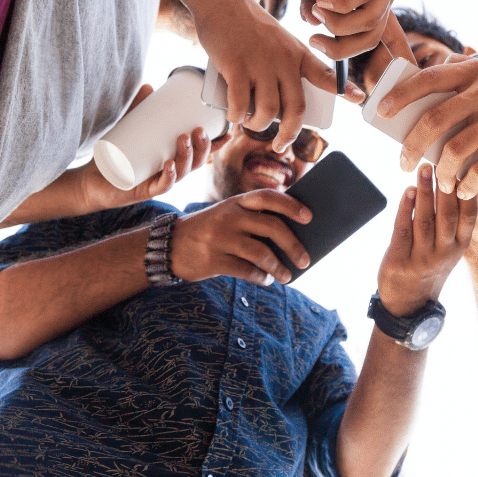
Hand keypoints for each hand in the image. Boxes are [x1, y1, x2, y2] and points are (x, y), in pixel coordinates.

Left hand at [78, 86, 211, 211]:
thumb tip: (149, 85)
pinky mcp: (145, 191)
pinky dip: (169, 176)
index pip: (201, 153)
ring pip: (183, 173)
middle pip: (196, 162)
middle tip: (197, 129)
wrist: (94, 181)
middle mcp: (172, 172)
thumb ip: (139, 108)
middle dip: (202, 146)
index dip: (216, 145)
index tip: (228, 132)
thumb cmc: (117, 156)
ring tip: (184, 139)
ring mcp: (160, 182)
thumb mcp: (130, 129)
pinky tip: (169, 165)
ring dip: (187, 156)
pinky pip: (162, 186)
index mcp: (175, 159)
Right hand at [170, 188, 312, 284]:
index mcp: (235, 202)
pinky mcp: (212, 260)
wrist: (168, 245)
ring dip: (279, 267)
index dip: (290, 205)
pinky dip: (260, 277)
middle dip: (293, 244)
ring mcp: (219, 238)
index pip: (268, 197)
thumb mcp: (226, 215)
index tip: (309, 217)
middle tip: (305, 259)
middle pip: (271, 226)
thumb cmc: (208, 231)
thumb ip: (251, 220)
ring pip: (260, 252)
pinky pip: (245, 270)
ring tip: (287, 276)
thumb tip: (290, 239)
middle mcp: (228, 216)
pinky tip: (266, 280)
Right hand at [196, 0, 363, 150]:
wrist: (222, 1)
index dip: (343, 88)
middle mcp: (284, 60)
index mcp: (297, 53)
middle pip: (295, 107)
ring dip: (259, 125)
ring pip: (269, 110)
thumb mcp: (278, 40)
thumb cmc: (248, 25)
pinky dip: (237, 116)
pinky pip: (241, 103)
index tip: (358, 99)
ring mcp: (260, 64)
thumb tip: (275, 105)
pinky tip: (234, 116)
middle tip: (281, 145)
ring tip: (251, 123)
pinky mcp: (236, 66)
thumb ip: (283, 67)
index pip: (325, 74)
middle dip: (290, 133)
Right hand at [300, 0, 400, 60]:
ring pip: (369, 19)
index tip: (329, 62)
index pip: (374, 42)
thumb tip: (312, 26)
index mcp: (372, 4)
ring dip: (339, 22)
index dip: (355, 59)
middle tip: (315, 41)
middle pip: (371, 37)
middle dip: (341, 47)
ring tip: (317, 10)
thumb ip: (314, 8)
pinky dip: (342, 1)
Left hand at [377, 164, 476, 316]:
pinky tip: (407, 191)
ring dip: (424, 192)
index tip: (465, 167)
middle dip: (444, 186)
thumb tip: (456, 182)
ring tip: (423, 169)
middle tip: (442, 160)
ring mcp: (422, 258)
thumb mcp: (450, 250)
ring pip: (425, 220)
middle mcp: (444, 253)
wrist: (409, 306)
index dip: (467, 192)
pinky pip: (402, 230)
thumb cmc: (429, 268)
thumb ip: (453, 223)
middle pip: (448, 215)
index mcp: (459, 247)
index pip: (468, 217)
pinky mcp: (400, 261)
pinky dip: (405, 208)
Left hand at [380, 58, 477, 196]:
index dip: (402, 96)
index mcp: (476, 71)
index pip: (429, 79)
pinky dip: (468, 184)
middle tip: (404, 163)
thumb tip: (429, 79)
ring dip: (442, 172)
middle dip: (412, 146)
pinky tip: (464, 191)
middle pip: (435, 120)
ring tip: (441, 184)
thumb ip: (466, 76)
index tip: (383, 112)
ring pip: (455, 149)